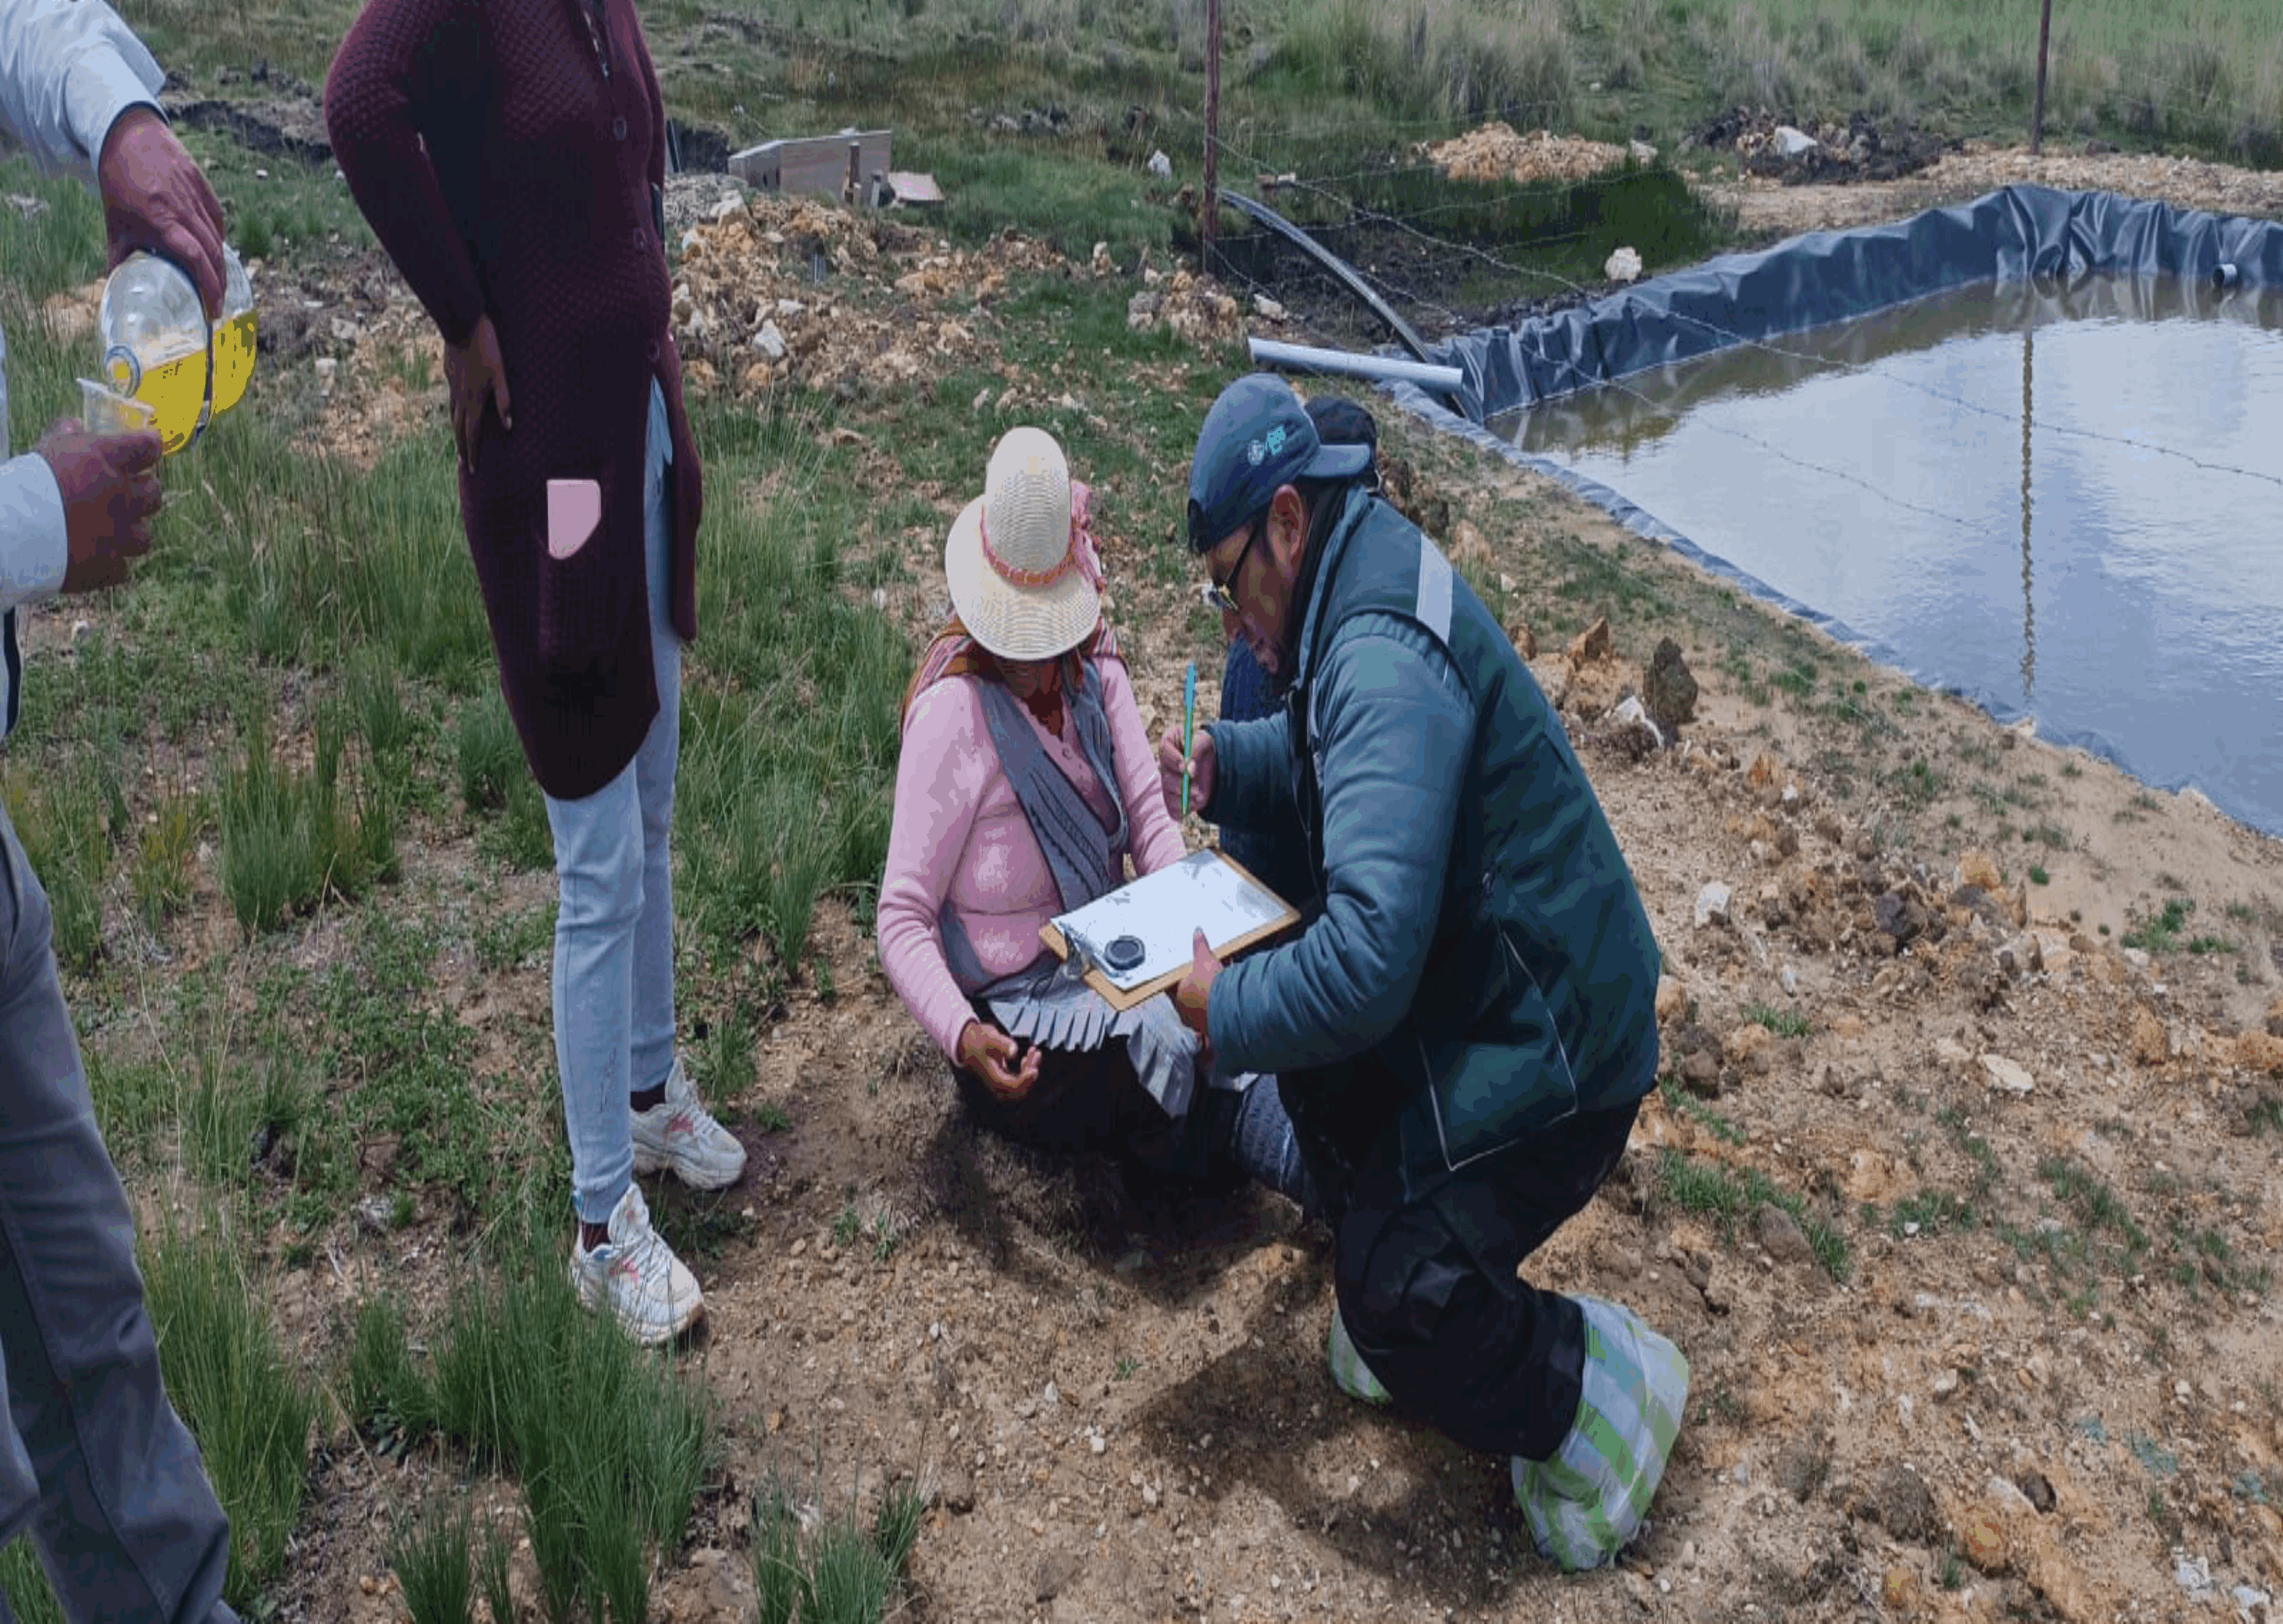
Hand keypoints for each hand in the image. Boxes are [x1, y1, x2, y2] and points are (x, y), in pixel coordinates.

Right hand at [35, 419, 163, 594]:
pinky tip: (95, 559)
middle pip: (154, 494)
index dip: (149, 446)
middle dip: (145, 492)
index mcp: (105, 463)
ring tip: (112, 531)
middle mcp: (120, 498)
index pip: (145, 448)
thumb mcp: (44, 450)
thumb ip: (63, 435)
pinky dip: (110, 564)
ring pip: (143, 536)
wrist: (13, 532)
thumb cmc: (27, 484)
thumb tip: (75, 425)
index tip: (149, 446)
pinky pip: (121, 568)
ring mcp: (118, 535)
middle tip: (130, 492)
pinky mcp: (108, 567)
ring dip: (131, 532)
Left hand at [96, 107, 226, 319]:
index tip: (212, 308)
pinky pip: (218, 219)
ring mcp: (195, 195)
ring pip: (218, 237)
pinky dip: (219, 238)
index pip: (194, 258)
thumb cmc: (118, 181)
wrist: (127, 136)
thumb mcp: (114, 222)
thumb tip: (117, 287)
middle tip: (218, 303)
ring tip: (217, 282)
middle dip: (219, 283)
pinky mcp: (203, 185)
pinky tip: (215, 250)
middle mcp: (182, 208)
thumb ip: (119, 255)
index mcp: (160, 219)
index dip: (208, 285)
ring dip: (221, 265)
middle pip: (213, 253)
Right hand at [444, 314, 513, 471]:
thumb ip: (504, 400)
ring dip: (456, 430)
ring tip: (458, 441)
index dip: (473, 452)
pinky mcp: (449, 373)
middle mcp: (460, 396)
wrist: (461, 324)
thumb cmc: (486, 347)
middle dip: (462, 447)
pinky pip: (451, 397)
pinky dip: (453, 410)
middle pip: (459, 428)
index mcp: (473, 399)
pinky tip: (456, 409)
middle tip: (463, 464)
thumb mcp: (500, 373)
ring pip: (453, 413)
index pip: (472, 434)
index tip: (472, 470)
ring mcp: (452, 384)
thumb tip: (509, 426)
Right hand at [955, 1019, 1040, 1102]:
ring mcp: (1000, 1083)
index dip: (1024, 1081)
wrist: (967, 1043)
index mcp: (991, 1076)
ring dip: (1031, 1070)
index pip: (1010, 1086)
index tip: (1034, 1070)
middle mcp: (995, 1083)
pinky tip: (1029, 1056)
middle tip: (1036, 1053)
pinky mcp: (1003, 1078)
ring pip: (1021, 1086)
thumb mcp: (988, 1037)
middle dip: (1031, 1073)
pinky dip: (1027, 1069)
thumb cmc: (978, 1039)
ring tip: (1035, 1052)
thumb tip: (1014, 1052)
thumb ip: (1001, 1044)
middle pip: (1019, 1089)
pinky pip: (1019, 1080)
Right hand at [1156, 725, 1215, 820]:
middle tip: (1197, 789)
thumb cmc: (1205, 750)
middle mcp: (1164, 766)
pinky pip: (1173, 810)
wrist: (1212, 768)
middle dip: (1181, 784)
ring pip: (1169, 795)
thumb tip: (1189, 768)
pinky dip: (1184, 809)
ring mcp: (1167, 784)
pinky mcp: (1172, 800)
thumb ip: (1196, 750)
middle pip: (1166, 777)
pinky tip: (1195, 803)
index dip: (1173, 760)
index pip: (1164, 751)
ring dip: (1185, 797)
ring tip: (1200, 795)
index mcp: (1169, 746)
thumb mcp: (1205, 742)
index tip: (1185, 767)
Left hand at [1173, 929, 1220, 1057]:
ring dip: (1208, 1001)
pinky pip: (1213, 1016)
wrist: (1229, 1007)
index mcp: (1178, 996)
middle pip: (1188, 999)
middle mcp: (1186, 1012)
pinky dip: (1218, 1009)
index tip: (1186, 976)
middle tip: (1204, 981)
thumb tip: (1197, 933)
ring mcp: (1199, 1022)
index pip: (1173, 987)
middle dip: (1197, 990)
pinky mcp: (1213, 1028)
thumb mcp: (1204, 960)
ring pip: (1201, 1009)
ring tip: (1217, 990)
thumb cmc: (1211, 987)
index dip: (1180, 980)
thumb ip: (1200, 947)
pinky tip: (1226, 1002)